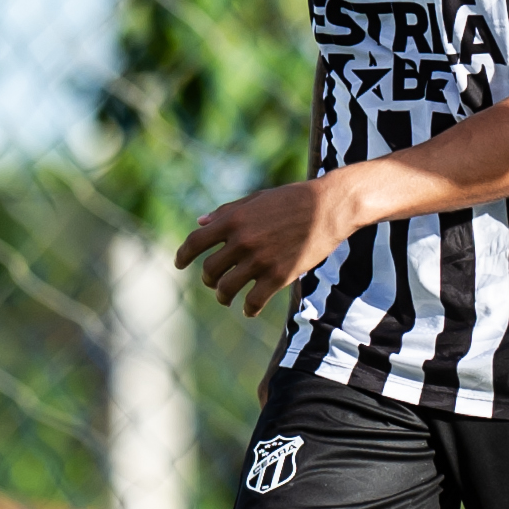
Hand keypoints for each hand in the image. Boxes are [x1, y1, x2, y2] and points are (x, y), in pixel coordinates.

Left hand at [178, 174, 354, 315]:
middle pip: (210, 269)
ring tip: (226, 297)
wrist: (330, 207)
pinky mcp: (279, 276)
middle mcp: (242, 240)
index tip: (178, 263)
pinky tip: (249, 310)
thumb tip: (199, 222)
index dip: (183, 255)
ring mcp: (260, 260)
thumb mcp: (256, 199)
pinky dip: (248, 309)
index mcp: (234, 219)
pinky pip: (254, 301)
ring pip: (227, 288)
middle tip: (212, 282)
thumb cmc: (292, 199)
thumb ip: (227, 211)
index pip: (195, 242)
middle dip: (208, 278)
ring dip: (223, 296)